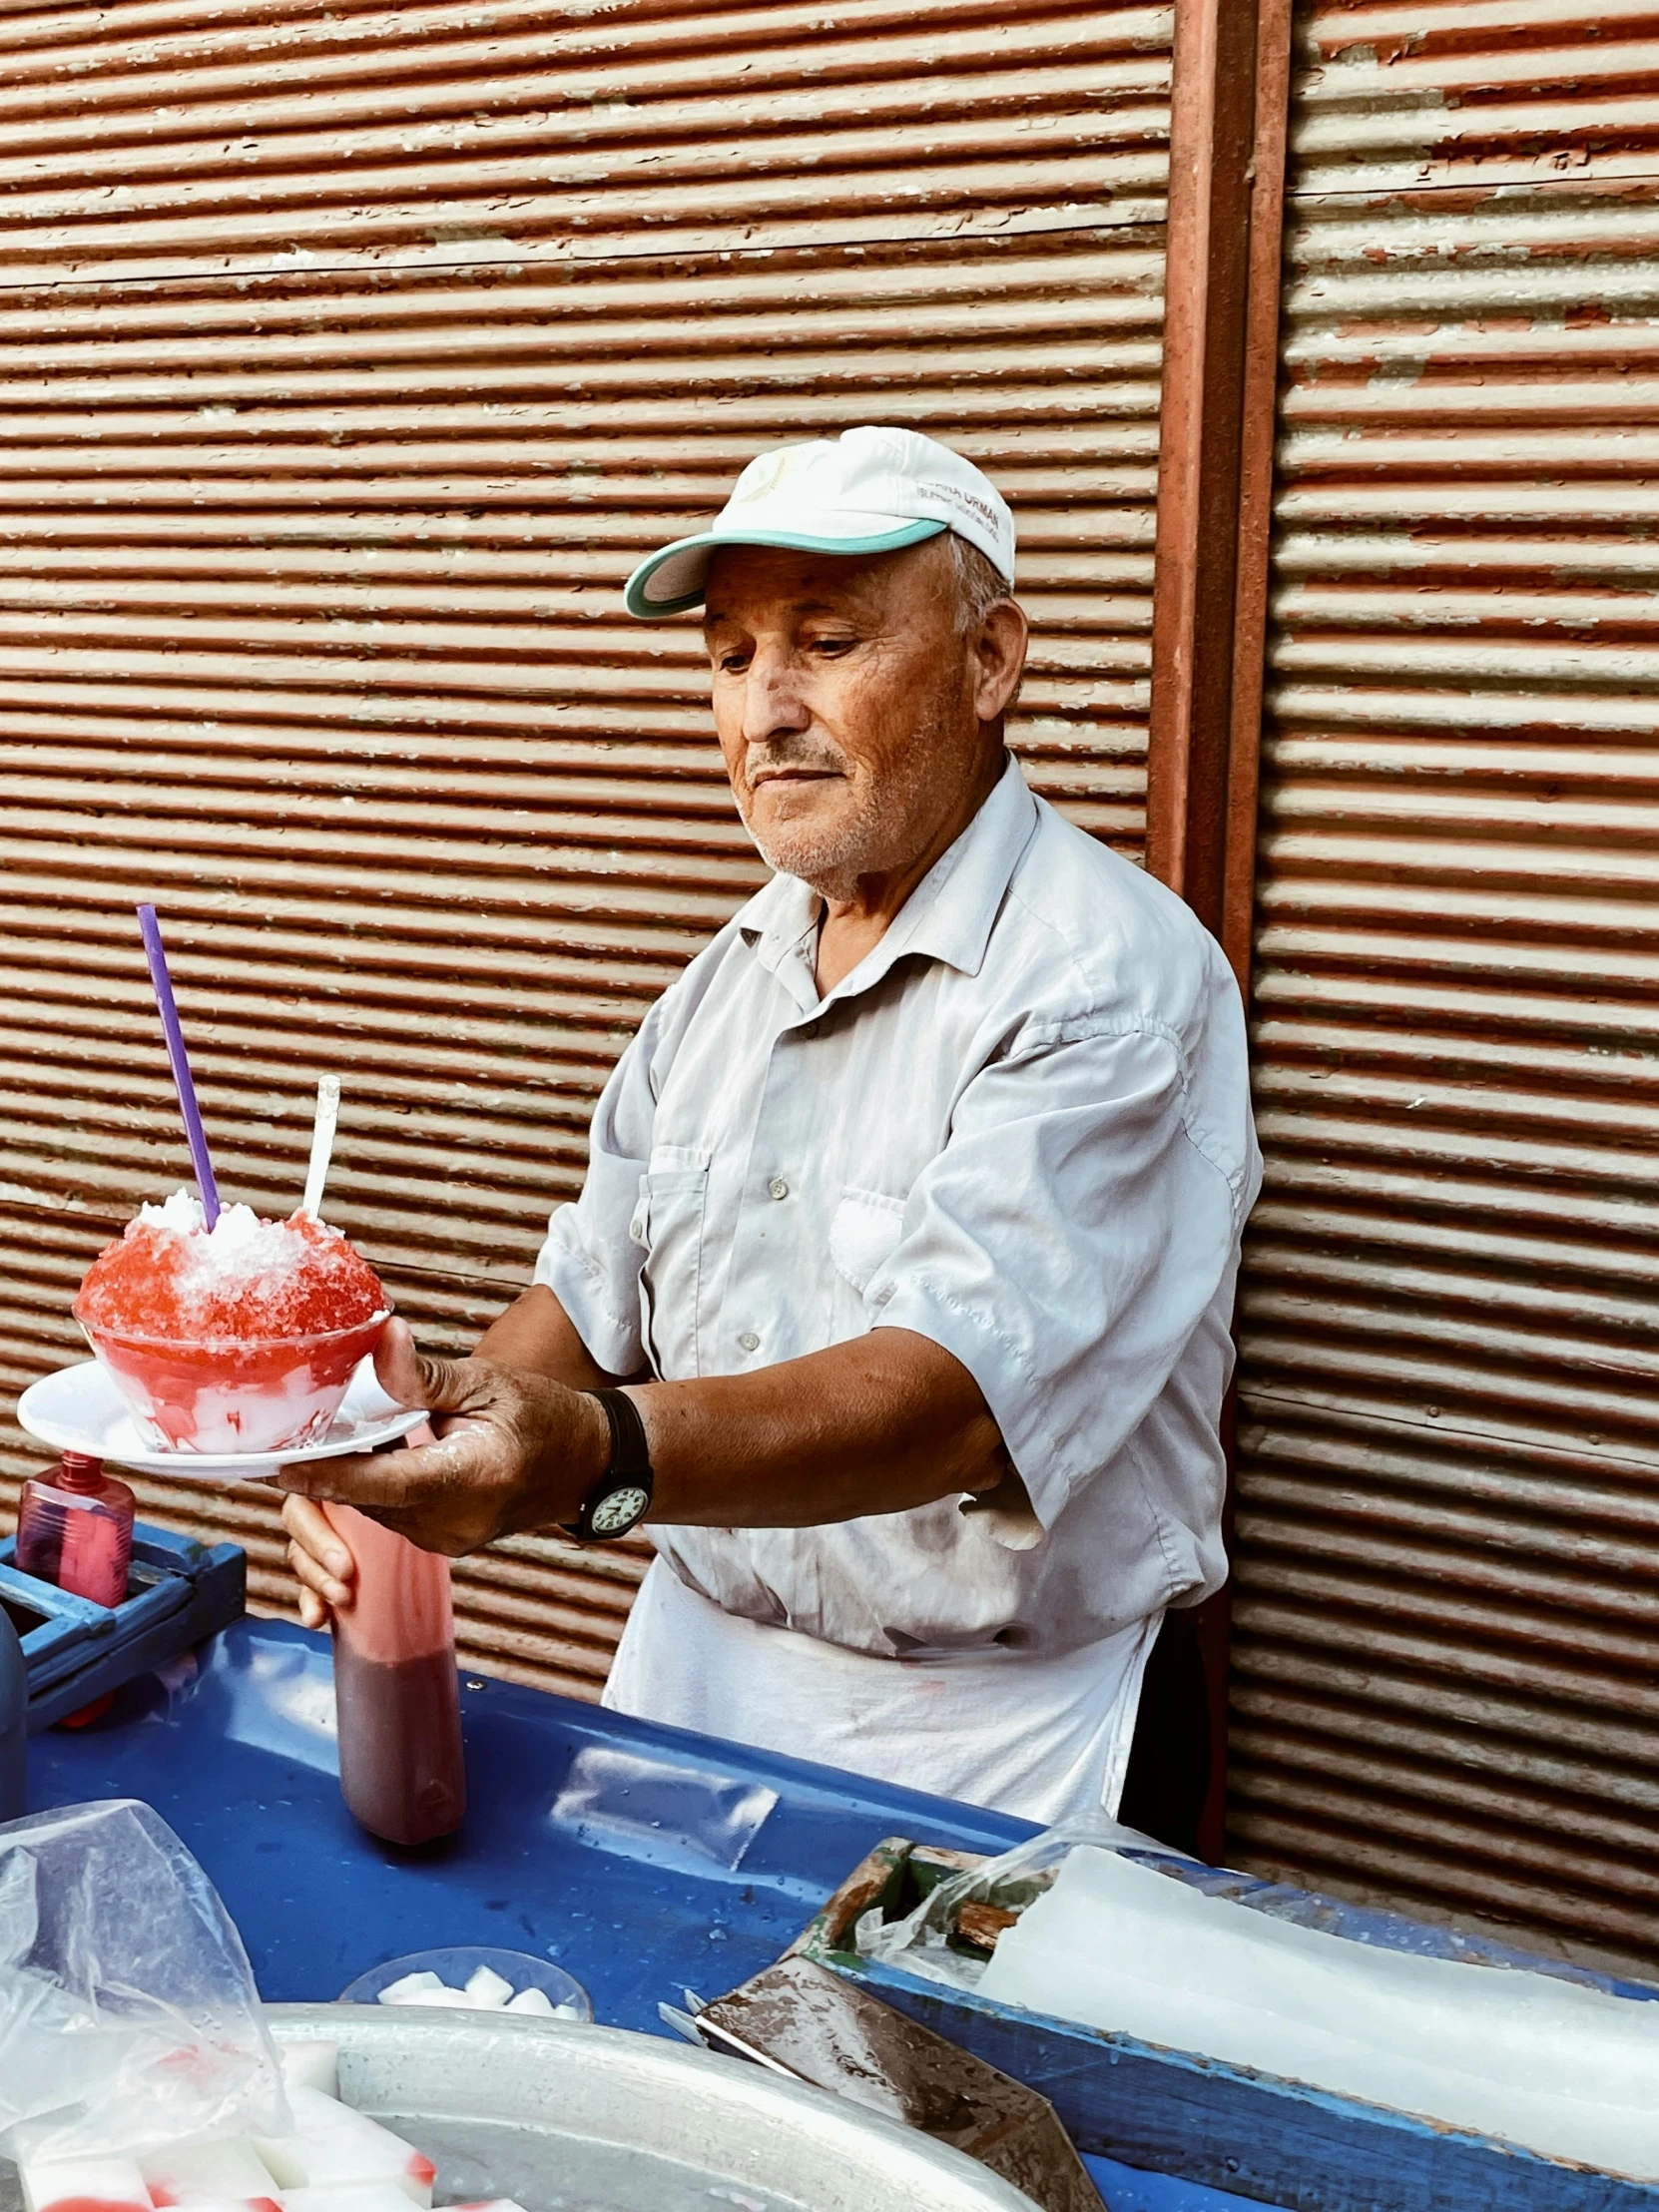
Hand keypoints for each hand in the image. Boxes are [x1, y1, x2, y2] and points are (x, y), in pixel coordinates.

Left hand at [274, 1318, 611, 1586]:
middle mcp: (453, 1522)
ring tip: (326, 1433)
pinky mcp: (443, 1541)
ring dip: (350, 1475)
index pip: (377, 1483)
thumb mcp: (487, 1383)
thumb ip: (425, 1376)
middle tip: (285, 1429)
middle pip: (364, 1498)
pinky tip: (371, 1451)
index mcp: (468, 1479)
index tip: (274, 1460)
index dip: (321, 1473)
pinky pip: (390, 1514)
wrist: (588, 1464)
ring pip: (372, 1508)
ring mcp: (448, 1540)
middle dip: (325, 1467)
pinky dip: (374, 1485)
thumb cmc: (545, 1416)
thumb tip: (381, 1339)